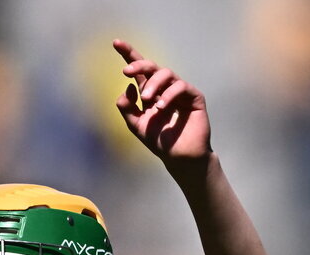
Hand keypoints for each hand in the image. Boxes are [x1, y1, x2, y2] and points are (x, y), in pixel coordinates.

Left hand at [113, 39, 211, 165]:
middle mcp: (165, 89)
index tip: (116, 43)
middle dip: (138, 64)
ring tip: (146, 99)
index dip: (129, 55)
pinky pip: (180, 87)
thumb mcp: (137, 126)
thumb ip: (128, 109)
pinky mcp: (194, 97)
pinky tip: (161, 106)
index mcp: (150, 93)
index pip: (139, 71)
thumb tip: (127, 88)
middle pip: (151, 67)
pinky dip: (168, 94)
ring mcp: (180, 91)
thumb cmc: (160, 142)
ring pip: (166, 74)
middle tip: (126, 72)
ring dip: (153, 84)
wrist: (179, 157)